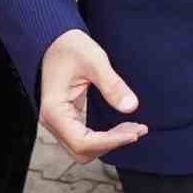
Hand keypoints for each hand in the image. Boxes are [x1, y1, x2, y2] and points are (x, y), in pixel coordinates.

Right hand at [39, 29, 147, 161]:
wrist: (55, 41)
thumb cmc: (71, 47)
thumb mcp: (95, 61)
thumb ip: (112, 85)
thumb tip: (132, 107)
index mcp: (55, 111)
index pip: (82, 141)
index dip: (110, 141)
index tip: (135, 133)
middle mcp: (53, 122)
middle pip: (82, 151)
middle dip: (111, 144)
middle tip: (139, 129)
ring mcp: (59, 122)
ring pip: (84, 147)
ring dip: (110, 142)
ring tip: (136, 128)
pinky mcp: (68, 118)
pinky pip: (85, 137)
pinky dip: (105, 136)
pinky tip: (124, 126)